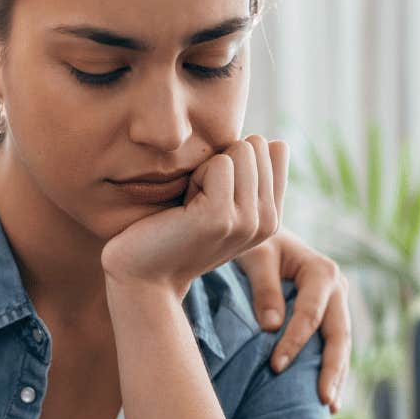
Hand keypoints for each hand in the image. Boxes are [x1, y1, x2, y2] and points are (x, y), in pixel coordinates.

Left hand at [100, 136, 285, 294]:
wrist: (144, 277)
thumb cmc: (174, 232)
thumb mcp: (223, 203)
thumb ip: (250, 177)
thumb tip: (271, 141)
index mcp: (272, 216)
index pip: (275, 149)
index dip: (235, 158)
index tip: (215, 192)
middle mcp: (268, 222)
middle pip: (255, 145)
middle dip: (219, 163)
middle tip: (199, 200)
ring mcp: (248, 221)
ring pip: (240, 150)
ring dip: (206, 170)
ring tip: (191, 206)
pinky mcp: (222, 217)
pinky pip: (219, 163)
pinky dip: (194, 178)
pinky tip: (184, 210)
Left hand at [233, 229, 353, 409]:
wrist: (268, 237)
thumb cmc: (258, 245)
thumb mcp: (257, 256)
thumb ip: (264, 289)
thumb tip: (271, 328)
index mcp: (323, 272)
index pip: (310, 315)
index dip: (294, 343)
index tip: (276, 367)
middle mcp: (338, 288)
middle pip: (339, 335)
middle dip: (332, 370)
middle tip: (323, 400)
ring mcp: (338, 304)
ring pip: (342, 345)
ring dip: (337, 376)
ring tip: (330, 407)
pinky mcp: (331, 316)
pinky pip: (334, 346)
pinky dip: (333, 370)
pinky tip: (329, 396)